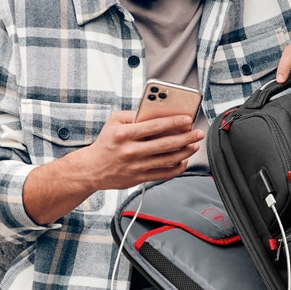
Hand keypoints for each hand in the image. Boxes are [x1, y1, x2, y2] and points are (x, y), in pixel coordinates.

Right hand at [22, 110, 203, 225]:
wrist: (92, 169)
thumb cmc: (106, 142)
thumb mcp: (114, 121)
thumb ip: (134, 114)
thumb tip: (157, 112)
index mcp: (125, 134)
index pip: (154, 126)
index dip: (174, 122)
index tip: (187, 118)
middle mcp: (132, 151)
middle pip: (165, 144)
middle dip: (186, 137)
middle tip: (197, 133)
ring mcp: (137, 166)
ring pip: (167, 159)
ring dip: (185, 152)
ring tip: (194, 145)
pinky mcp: (140, 178)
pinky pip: (164, 173)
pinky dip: (177, 167)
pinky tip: (183, 160)